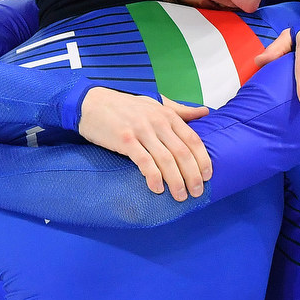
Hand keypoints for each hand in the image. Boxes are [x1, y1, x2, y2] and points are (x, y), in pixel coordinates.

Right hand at [78, 87, 211, 200]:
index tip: (208, 177)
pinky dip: (153, 176)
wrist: (92, 103)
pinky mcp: (125, 140)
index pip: (193, 140)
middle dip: (193, 175)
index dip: (203, 160)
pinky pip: (144, 161)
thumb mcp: (155, 103)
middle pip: (182, 153)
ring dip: (176, 181)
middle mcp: (157, 122)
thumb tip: (205, 112)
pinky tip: (157, 188)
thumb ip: (180, 110)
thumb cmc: (124, 106)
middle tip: (197, 192)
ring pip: (166, 160)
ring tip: (180, 196)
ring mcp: (141, 131)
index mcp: (167, 115)